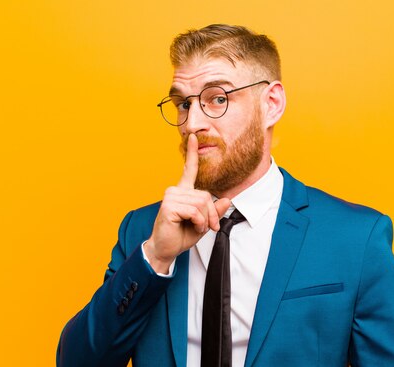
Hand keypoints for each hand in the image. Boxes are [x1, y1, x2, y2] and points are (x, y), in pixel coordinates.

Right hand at [145, 134, 230, 272]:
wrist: (166, 249)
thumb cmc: (181, 235)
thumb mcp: (203, 223)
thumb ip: (214, 211)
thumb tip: (227, 199)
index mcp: (183, 191)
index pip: (189, 169)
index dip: (192, 153)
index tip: (193, 138)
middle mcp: (175, 190)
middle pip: (205, 195)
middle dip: (211, 214)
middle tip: (207, 226)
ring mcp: (170, 197)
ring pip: (201, 203)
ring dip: (204, 220)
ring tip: (196, 227)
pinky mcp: (169, 206)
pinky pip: (195, 211)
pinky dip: (199, 222)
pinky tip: (192, 227)